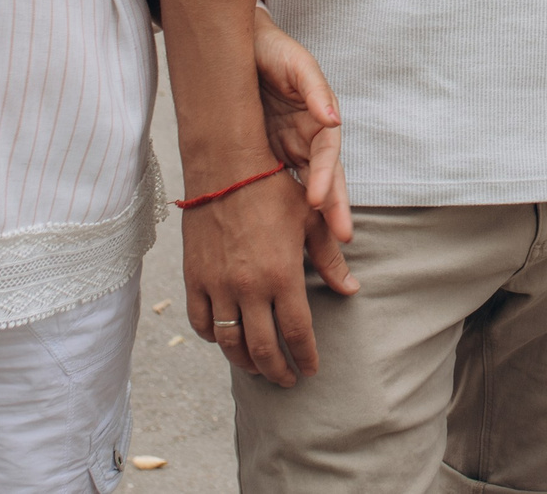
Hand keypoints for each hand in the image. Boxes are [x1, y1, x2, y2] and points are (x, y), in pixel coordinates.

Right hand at [182, 162, 327, 387]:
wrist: (225, 166)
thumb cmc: (273, 189)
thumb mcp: (310, 220)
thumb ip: (331, 258)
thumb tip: (352, 289)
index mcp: (282, 275)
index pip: (296, 332)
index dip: (305, 356)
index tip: (312, 370)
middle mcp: (249, 287)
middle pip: (263, 349)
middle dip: (278, 370)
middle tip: (287, 380)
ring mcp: (218, 285)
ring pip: (229, 343)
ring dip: (246, 363)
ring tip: (259, 368)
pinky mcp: (194, 278)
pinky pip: (201, 322)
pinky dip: (214, 338)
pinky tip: (226, 339)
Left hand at [252, 6, 355, 251]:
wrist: (242, 46)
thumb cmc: (275, 52)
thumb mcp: (298, 64)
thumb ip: (315, 89)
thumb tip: (333, 117)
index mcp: (320, 121)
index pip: (327, 156)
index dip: (325, 178)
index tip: (318, 201)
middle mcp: (308, 141)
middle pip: (325, 180)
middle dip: (334, 210)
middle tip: (341, 238)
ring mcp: (288, 151)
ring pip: (303, 190)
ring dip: (314, 218)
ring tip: (322, 247)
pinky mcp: (266, 156)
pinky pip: (274, 186)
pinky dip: (281, 209)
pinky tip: (280, 234)